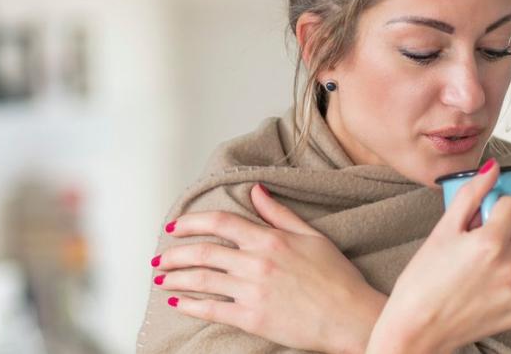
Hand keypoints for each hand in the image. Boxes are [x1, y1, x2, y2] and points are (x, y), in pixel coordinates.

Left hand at [154, 184, 387, 353]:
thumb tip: (256, 191)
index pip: (221, 222)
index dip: (192, 222)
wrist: (350, 317)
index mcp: (270, 239)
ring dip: (176, 278)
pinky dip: (189, 305)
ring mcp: (252, 291)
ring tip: (161, 280)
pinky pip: (211, 309)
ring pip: (202, 279)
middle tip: (160, 258)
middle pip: (203, 252)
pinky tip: (176, 303)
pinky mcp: (252, 318)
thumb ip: (279, 214)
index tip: (175, 226)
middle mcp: (257, 262)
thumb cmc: (337, 278)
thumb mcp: (312, 237)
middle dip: (175, 254)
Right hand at [367, 159, 510, 353]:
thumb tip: (494, 168)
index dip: (497, 206)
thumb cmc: (422, 280)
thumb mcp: (442, 231)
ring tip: (480, 264)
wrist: (416, 330)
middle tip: (476, 240)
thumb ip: (471, 195)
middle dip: (505, 226)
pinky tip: (486, 283)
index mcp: (491, 243)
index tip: (480, 216)